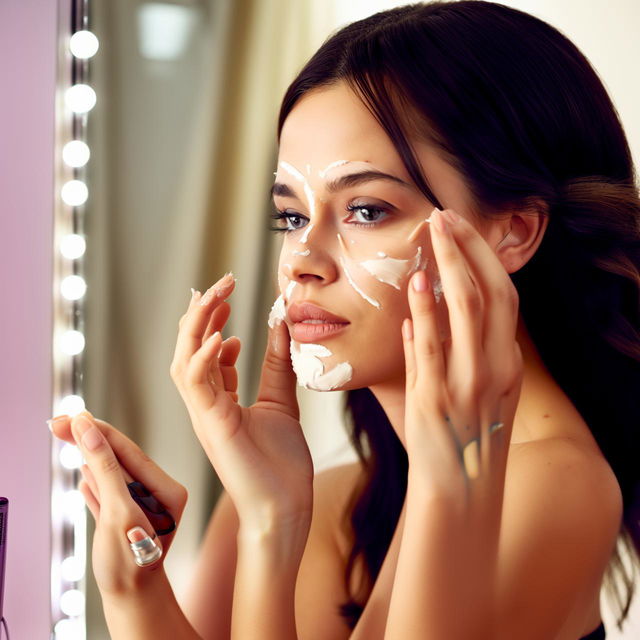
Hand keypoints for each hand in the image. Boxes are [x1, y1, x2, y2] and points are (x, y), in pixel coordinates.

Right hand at [49, 411, 187, 595]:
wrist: (130, 602)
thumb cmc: (130, 564)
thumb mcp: (118, 512)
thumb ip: (106, 470)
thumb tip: (89, 430)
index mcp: (167, 490)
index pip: (129, 452)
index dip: (100, 432)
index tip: (75, 415)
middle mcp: (159, 494)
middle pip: (118, 459)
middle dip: (89, 440)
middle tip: (59, 422)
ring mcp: (143, 506)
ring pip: (110, 474)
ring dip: (88, 457)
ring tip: (68, 434)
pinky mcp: (126, 518)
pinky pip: (107, 492)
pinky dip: (93, 482)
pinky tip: (84, 472)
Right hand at [170, 274, 313, 532]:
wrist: (285, 507)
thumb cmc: (281, 464)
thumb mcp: (281, 402)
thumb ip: (277, 365)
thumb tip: (280, 325)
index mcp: (219, 401)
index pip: (204, 353)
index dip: (212, 323)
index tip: (228, 299)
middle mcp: (206, 406)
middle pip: (188, 349)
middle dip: (201, 314)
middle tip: (221, 284)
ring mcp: (204, 416)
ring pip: (183, 360)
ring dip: (197, 326)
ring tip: (216, 296)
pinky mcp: (212, 426)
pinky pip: (195, 384)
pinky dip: (201, 357)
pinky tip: (218, 335)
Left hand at [402, 208, 523, 508]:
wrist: (459, 491)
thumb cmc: (461, 437)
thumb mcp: (472, 392)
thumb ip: (444, 352)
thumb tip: (417, 316)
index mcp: (506, 363)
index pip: (504, 296)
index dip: (484, 258)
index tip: (462, 229)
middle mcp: (495, 368)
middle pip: (493, 292)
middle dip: (470, 248)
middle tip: (447, 216)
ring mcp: (468, 383)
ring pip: (469, 310)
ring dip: (451, 266)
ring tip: (434, 232)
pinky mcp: (437, 399)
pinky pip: (434, 347)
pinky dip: (428, 312)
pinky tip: (418, 285)